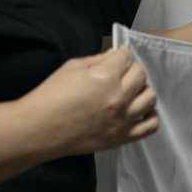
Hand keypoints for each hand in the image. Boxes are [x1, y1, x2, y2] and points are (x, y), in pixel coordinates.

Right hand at [20, 46, 157, 155]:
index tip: (118, 57)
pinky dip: (150, 116)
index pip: (126, 57)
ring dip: (143, 90)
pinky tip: (140, 111)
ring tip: (131, 92)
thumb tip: (115, 55)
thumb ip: (97, 59)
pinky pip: (151, 125)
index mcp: (105, 77)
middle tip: (122, 74)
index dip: (121, 54)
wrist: (41, 130)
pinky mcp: (123, 136)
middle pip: (141, 75)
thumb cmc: (51, 96)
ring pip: (150, 98)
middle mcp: (118, 97)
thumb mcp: (71, 68)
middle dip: (132, 70)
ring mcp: (123, 118)